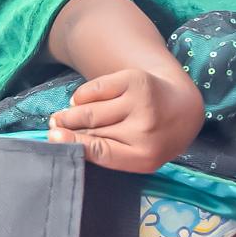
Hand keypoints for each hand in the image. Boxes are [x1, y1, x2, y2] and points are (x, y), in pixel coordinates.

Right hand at [46, 67, 204, 170]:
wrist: (183, 108)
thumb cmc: (151, 137)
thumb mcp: (136, 155)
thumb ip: (106, 152)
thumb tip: (60, 139)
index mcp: (145, 156)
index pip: (101, 151)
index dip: (73, 143)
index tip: (52, 137)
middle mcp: (145, 129)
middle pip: (91, 129)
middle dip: (67, 127)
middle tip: (54, 124)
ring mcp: (141, 103)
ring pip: (90, 109)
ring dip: (71, 113)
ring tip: (62, 117)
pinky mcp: (135, 81)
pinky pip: (95, 89)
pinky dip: (83, 96)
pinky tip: (81, 101)